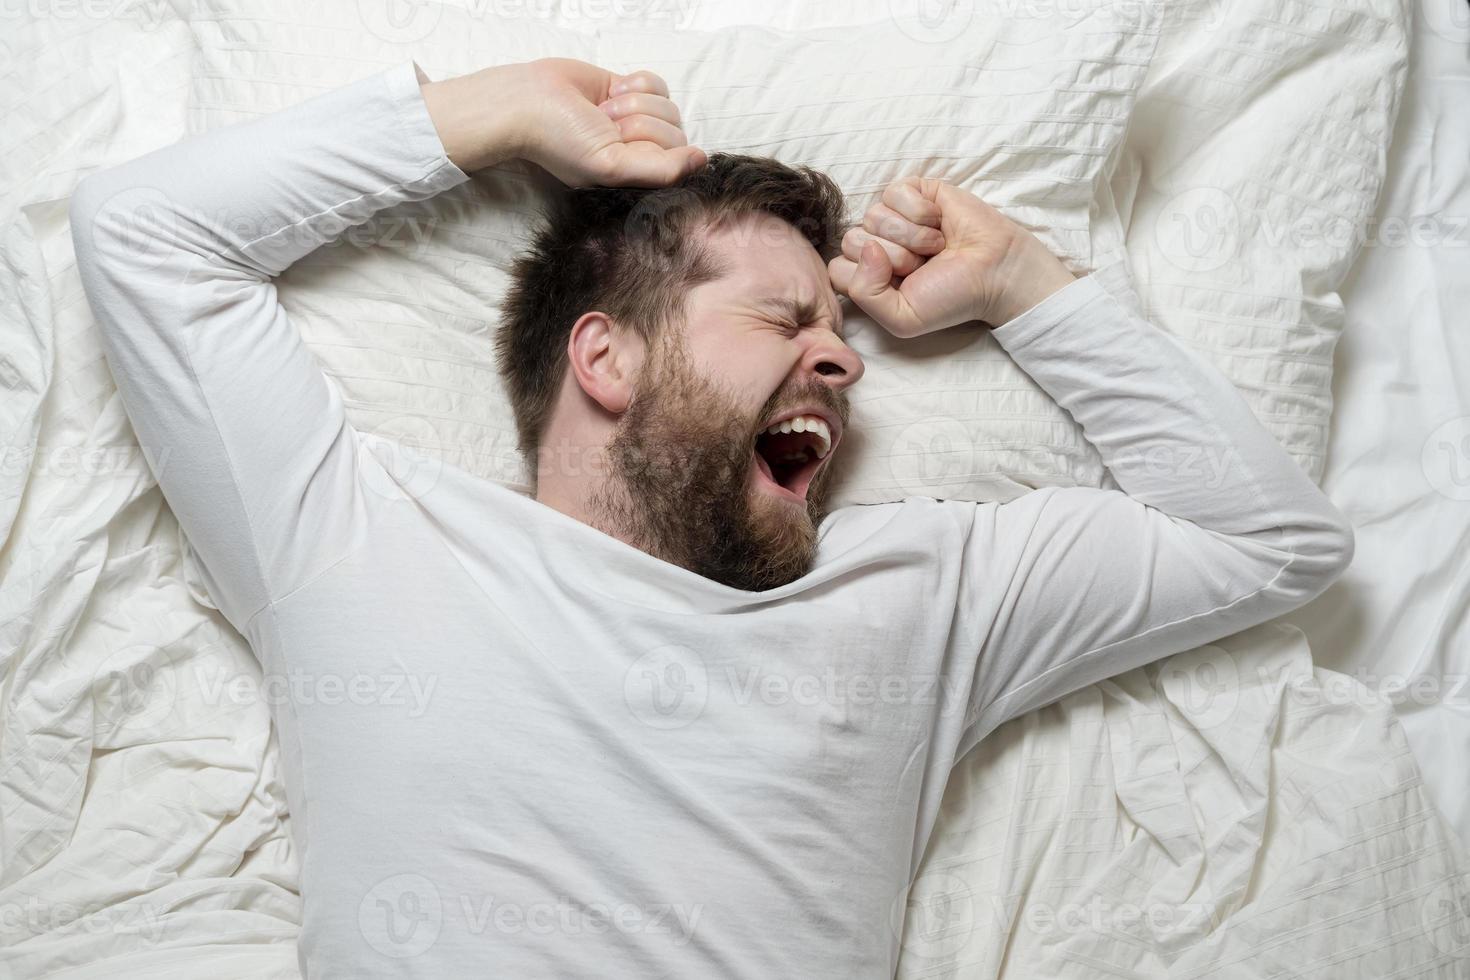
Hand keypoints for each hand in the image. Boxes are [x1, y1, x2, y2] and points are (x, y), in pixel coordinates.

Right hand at [421, 58, 706, 187]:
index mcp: (639, 176)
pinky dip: (635, 84)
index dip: (650, 145)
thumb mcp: (611, 167)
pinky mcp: (630, 91)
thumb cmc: (562, 142)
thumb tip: (702, 159)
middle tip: (602, 126)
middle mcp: (642, 150)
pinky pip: (658, 83)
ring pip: (668, 105)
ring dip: (631, 103)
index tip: (619, 144)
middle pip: (675, 130)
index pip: (678, 159)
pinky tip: (610, 93)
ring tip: (601, 112)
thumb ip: (662, 170)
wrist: (529, 101)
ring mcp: (637, 119)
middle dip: (637, 122)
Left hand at [827, 177, 1075, 334]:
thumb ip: (865, 295)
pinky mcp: (913, 192)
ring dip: (912, 236)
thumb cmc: (951, 297)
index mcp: (869, 277)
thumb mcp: (902, 318)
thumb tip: (866, 247)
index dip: (868, 278)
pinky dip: (920, 211)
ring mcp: (892, 217)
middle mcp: (876, 245)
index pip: (838, 269)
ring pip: (873, 216)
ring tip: (936, 247)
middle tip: (924, 265)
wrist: (995, 271)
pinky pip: (894, 193)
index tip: (903, 285)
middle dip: (893, 257)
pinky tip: (939, 223)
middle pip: (852, 241)